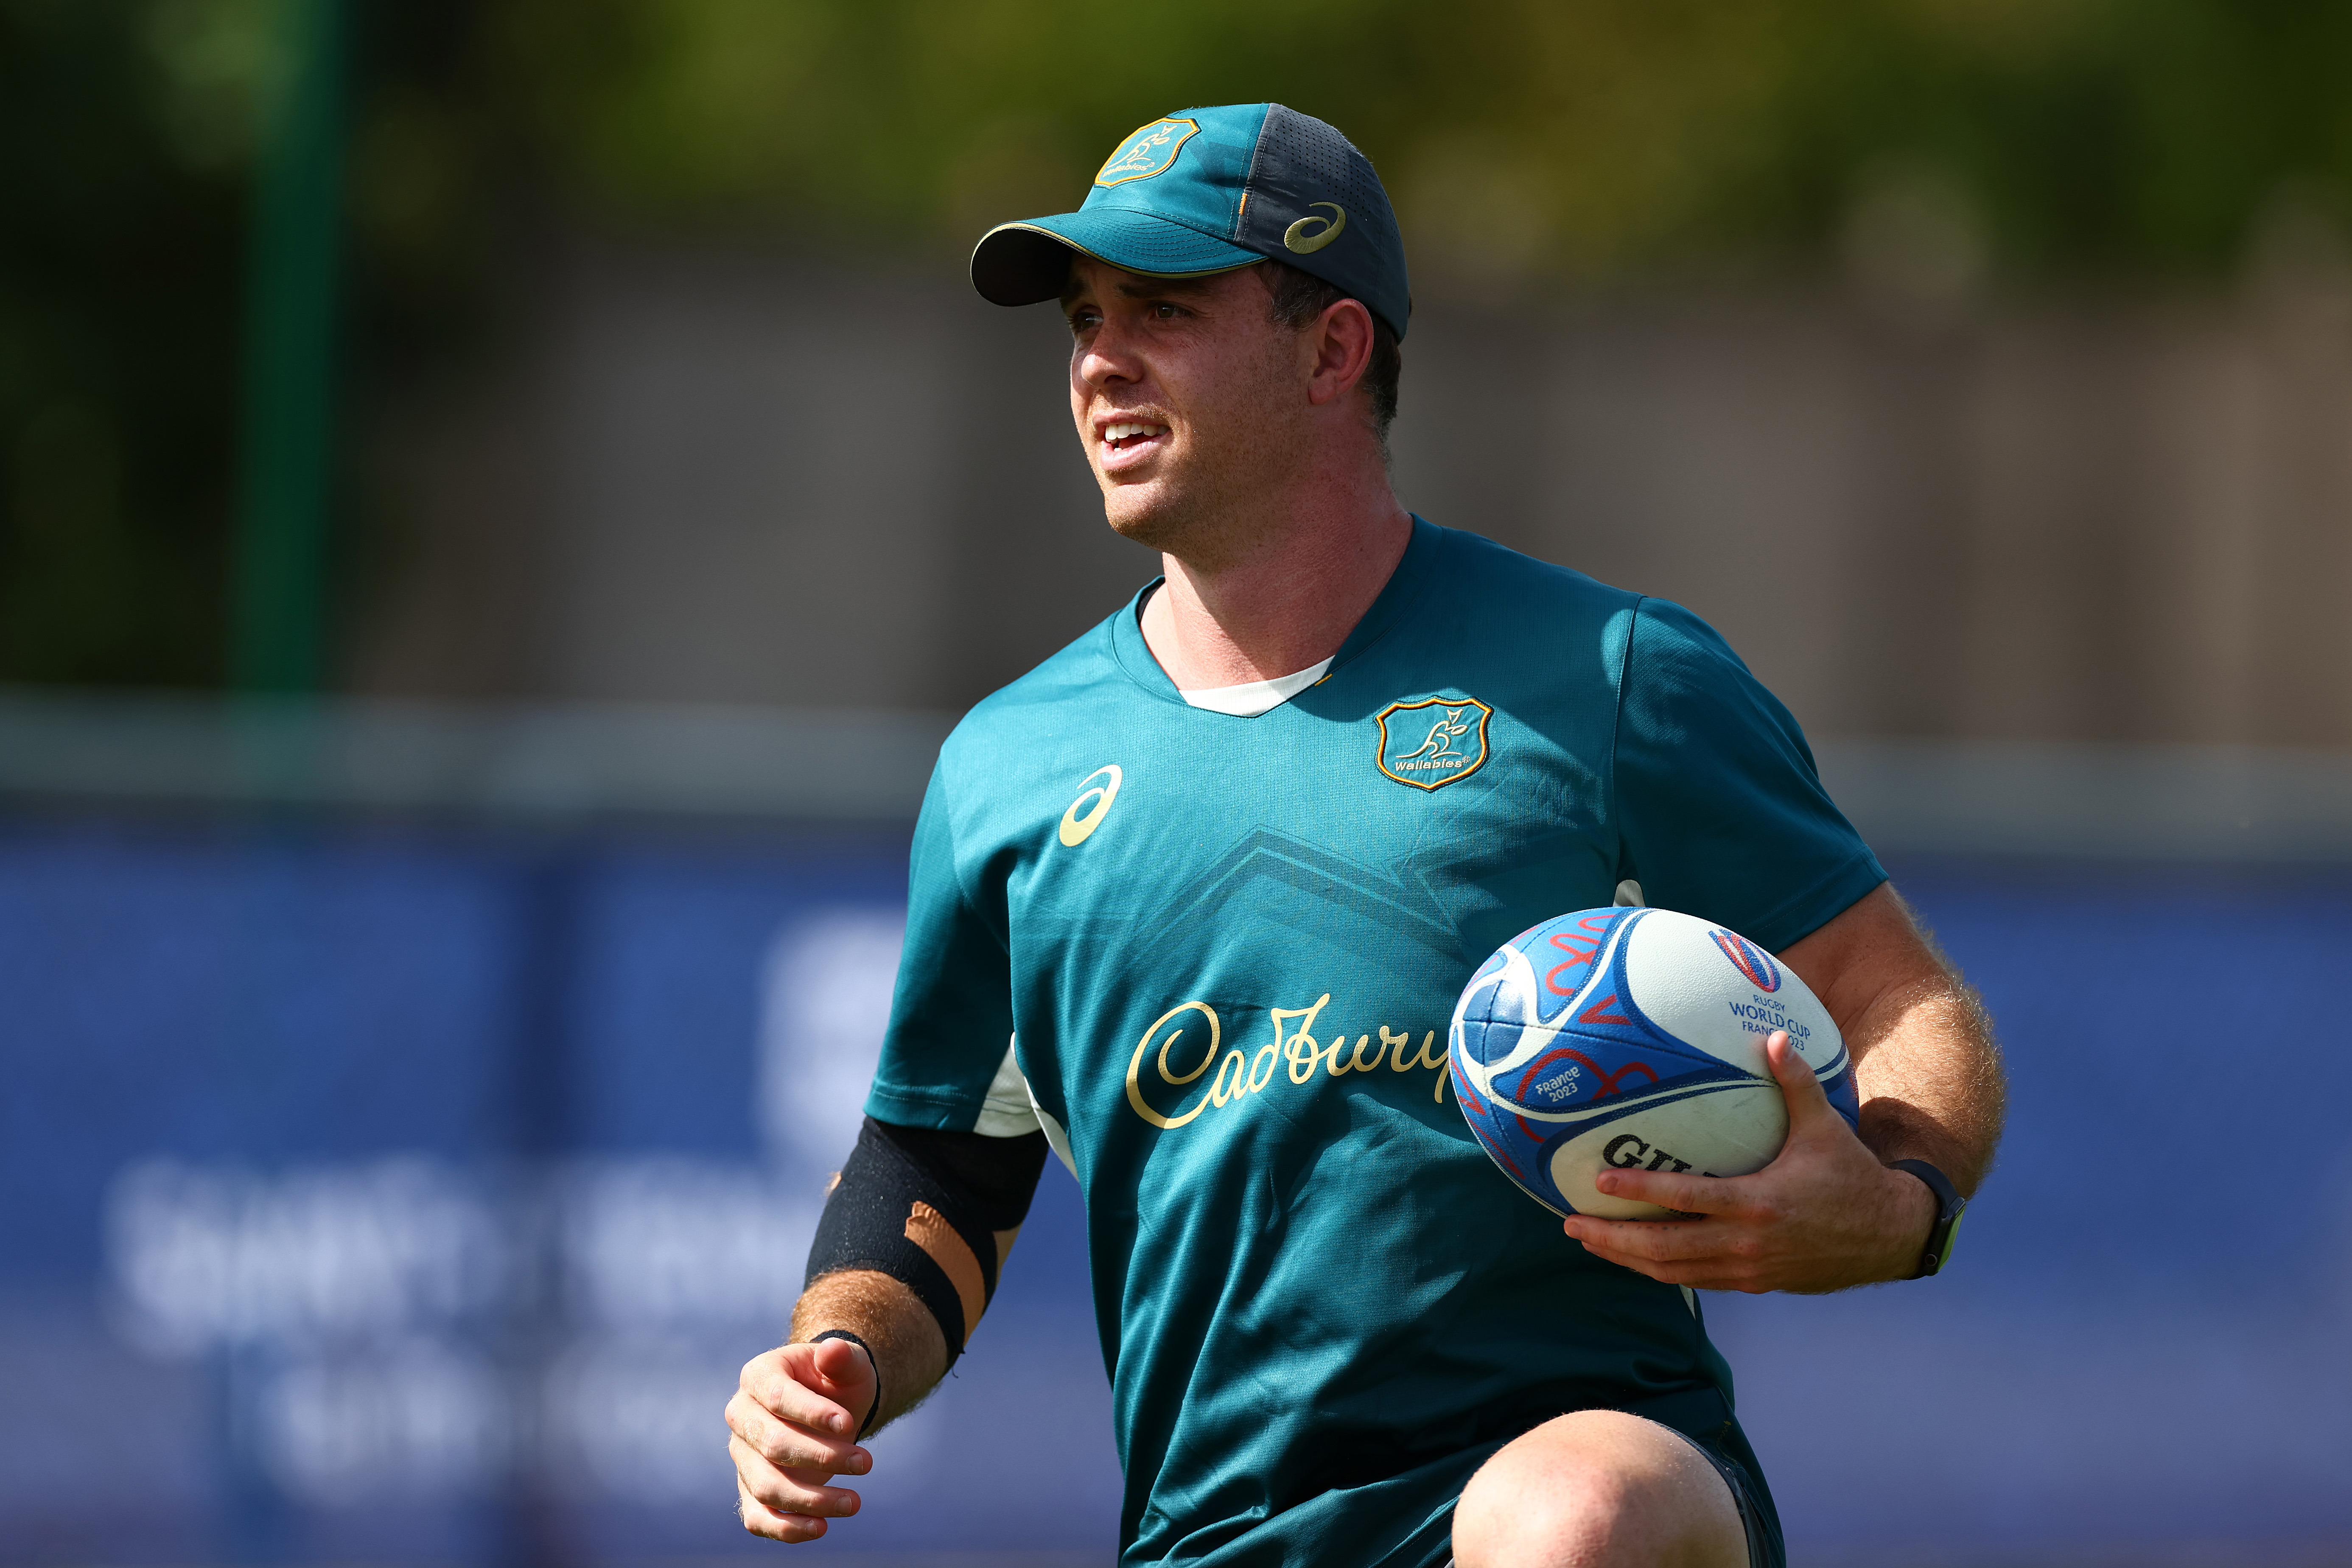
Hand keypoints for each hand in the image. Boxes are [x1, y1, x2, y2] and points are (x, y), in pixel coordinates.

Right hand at [727, 1338, 876, 1541]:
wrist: (830, 1408)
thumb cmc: (837, 1381)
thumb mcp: (848, 1363)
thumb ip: (842, 1356)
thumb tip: (833, 1350)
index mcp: (758, 1376)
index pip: (778, 1397)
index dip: (812, 1414)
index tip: (849, 1426)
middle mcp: (741, 1416)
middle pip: (772, 1445)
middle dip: (821, 1458)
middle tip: (867, 1463)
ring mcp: (742, 1456)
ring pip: (765, 1486)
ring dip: (811, 1500)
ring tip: (855, 1503)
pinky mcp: (750, 1489)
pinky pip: (757, 1517)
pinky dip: (786, 1528)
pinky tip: (822, 1528)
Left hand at [1558, 1032, 1937, 1293]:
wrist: (1888, 1236)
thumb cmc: (1852, 1175)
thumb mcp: (1825, 1126)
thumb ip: (1795, 1082)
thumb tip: (1774, 1034)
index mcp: (1757, 1203)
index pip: (1684, 1200)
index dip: (1639, 1191)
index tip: (1598, 1181)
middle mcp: (1746, 1243)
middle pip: (1664, 1249)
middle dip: (1613, 1238)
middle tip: (1571, 1223)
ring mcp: (1748, 1270)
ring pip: (1674, 1272)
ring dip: (1627, 1259)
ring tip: (1588, 1241)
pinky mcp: (1753, 1284)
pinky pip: (1695, 1280)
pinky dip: (1660, 1270)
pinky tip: (1634, 1257)